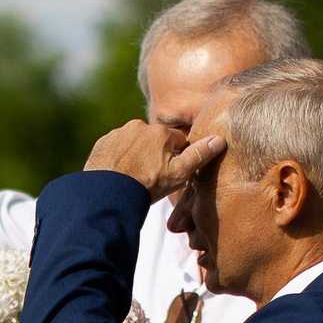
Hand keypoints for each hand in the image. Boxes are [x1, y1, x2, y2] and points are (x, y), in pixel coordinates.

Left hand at [83, 118, 225, 199]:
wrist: (108, 195)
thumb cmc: (147, 185)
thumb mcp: (179, 174)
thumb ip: (199, 155)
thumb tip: (219, 140)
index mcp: (161, 132)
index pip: (179, 142)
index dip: (179, 158)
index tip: (171, 174)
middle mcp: (139, 126)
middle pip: (156, 141)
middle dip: (157, 155)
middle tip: (152, 178)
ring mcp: (118, 134)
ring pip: (136, 143)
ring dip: (138, 155)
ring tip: (135, 178)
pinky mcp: (103, 143)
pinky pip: (117, 148)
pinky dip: (120, 158)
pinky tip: (120, 175)